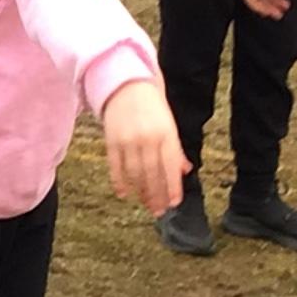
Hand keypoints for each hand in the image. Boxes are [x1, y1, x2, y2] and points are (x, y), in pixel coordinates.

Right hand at [99, 80, 191, 211]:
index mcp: (166, 134)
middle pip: (153, 174)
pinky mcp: (112, 141)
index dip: (172, 187)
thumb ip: (176, 149)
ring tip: (145, 204)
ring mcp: (129, 140)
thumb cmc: (152, 108)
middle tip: (158, 210)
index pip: (171, 166)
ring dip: (141, 192)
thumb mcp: (169, 126)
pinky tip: (124, 193)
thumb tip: (185, 171)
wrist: (126, 86)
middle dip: (156, 195)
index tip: (174, 203)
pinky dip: (119, 182)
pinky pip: (116, 167)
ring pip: (135, 173)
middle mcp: (148, 138)